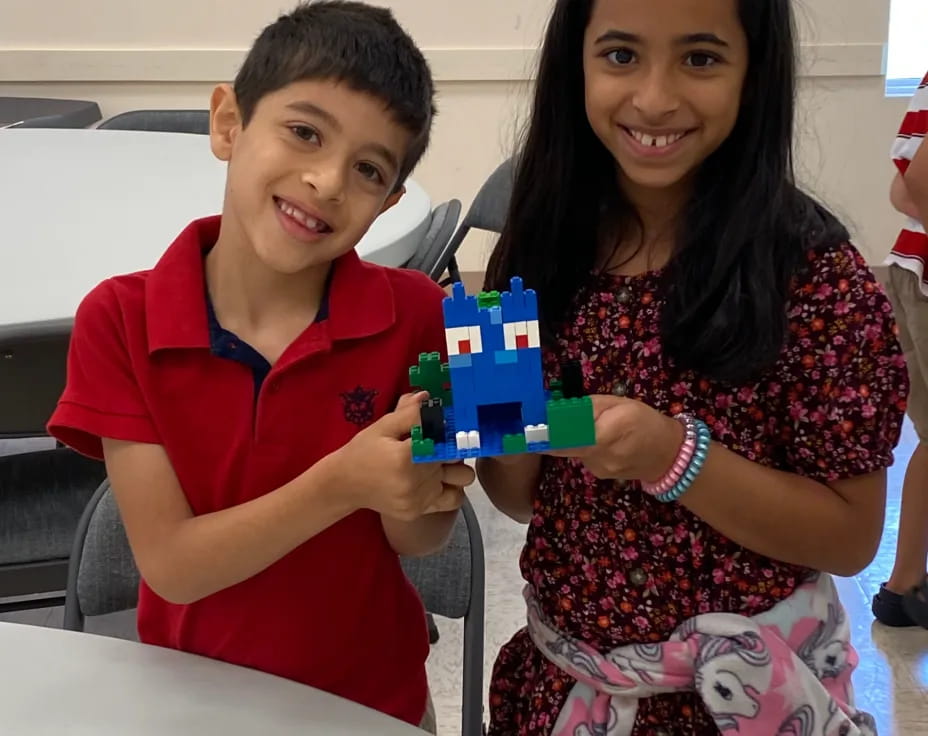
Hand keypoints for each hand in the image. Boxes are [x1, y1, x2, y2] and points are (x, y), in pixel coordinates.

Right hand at [333, 391, 474, 520]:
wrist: (344, 484)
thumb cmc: (363, 451)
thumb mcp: (383, 426)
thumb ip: (409, 413)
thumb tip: (428, 397)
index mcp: (404, 457)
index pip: (444, 440)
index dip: (448, 432)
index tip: (443, 428)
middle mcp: (413, 482)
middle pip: (454, 459)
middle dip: (449, 449)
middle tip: (436, 444)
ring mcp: (417, 501)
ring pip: (460, 479)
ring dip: (453, 469)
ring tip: (436, 463)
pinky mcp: (418, 512)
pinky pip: (453, 499)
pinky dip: (450, 487)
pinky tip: (436, 479)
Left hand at [547, 395, 682, 481]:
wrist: (669, 455)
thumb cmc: (645, 422)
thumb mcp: (620, 404)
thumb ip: (589, 407)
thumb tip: (560, 408)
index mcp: (605, 433)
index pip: (567, 436)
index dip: (546, 433)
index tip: (528, 427)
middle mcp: (598, 456)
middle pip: (565, 444)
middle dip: (555, 432)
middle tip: (545, 421)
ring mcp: (598, 469)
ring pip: (574, 450)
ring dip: (574, 438)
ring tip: (594, 427)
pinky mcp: (599, 475)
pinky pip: (583, 457)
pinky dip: (585, 447)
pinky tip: (601, 441)